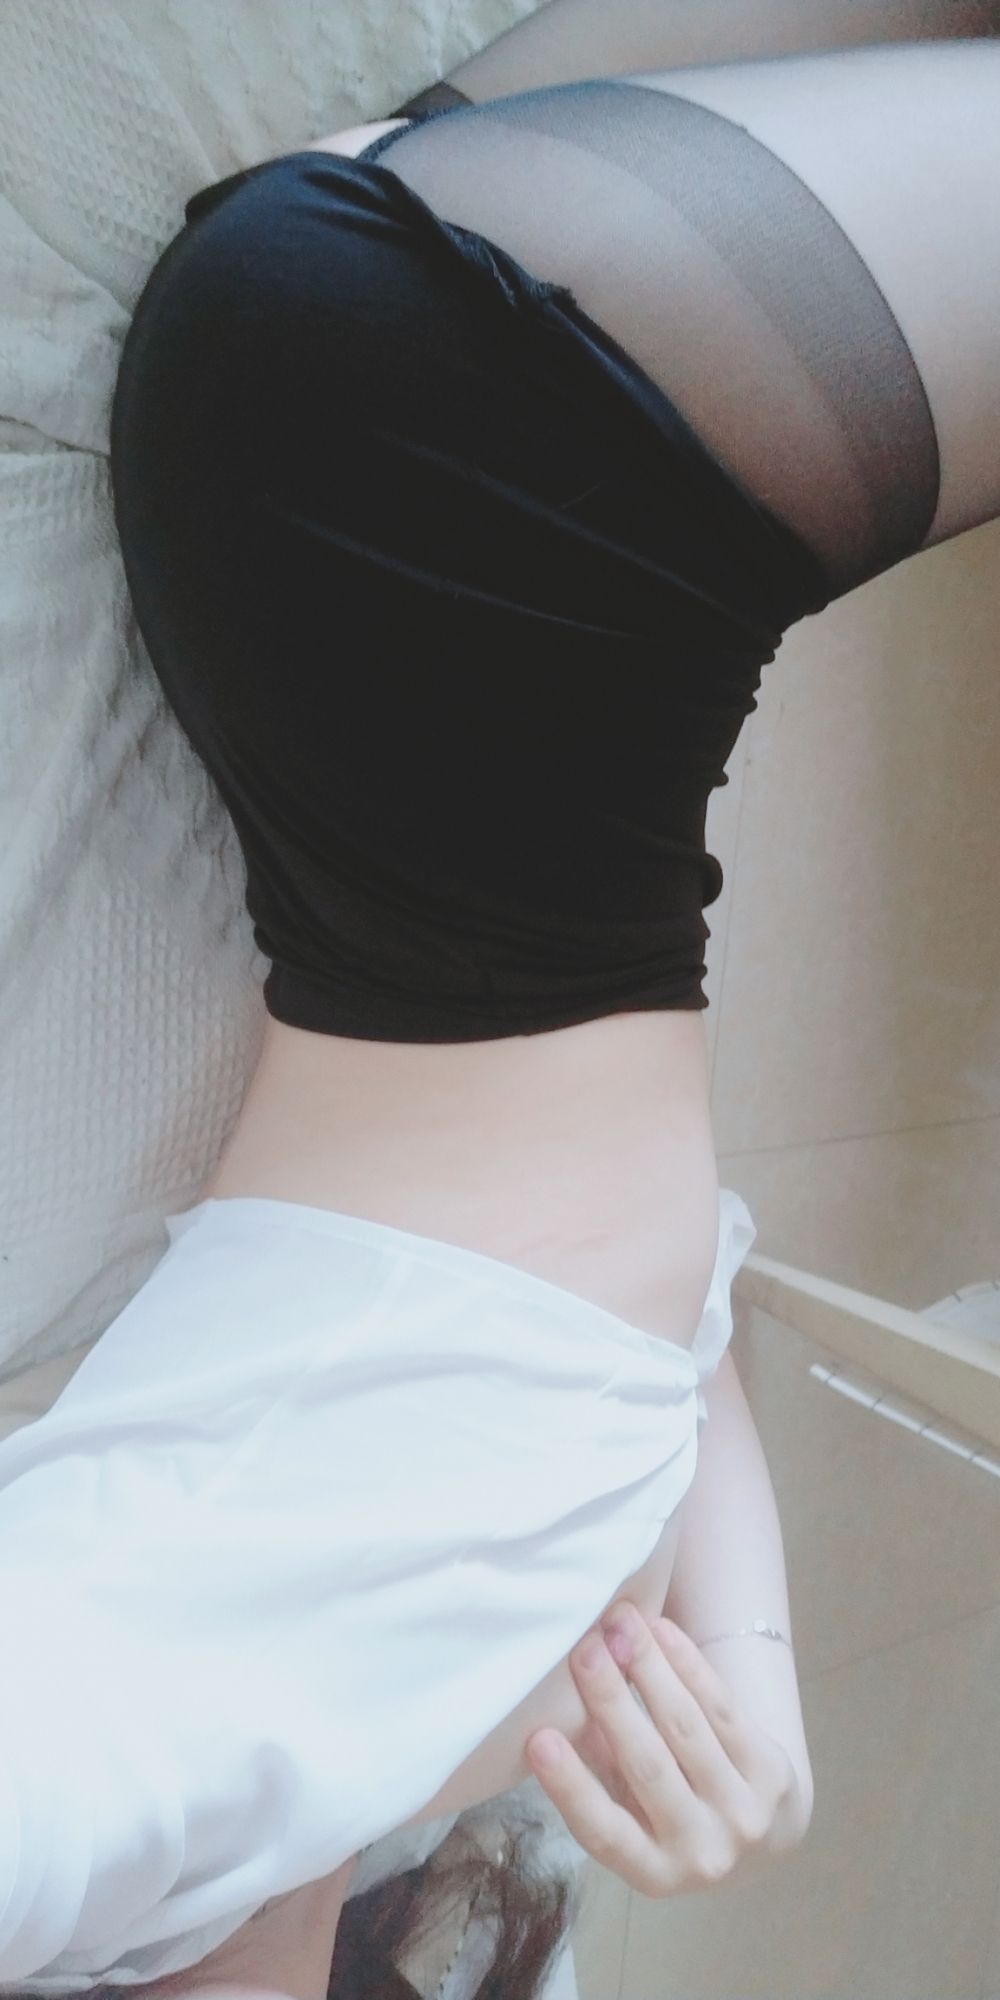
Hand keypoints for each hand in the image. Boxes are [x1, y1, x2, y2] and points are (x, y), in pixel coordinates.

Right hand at [525, 1601, 809, 1898]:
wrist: (764, 1836)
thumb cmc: (672, 1816)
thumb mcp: (633, 1814)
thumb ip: (600, 1769)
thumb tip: (557, 1708)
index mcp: (653, 1874)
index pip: (605, 1832)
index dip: (571, 1787)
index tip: (538, 1738)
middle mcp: (702, 1854)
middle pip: (649, 1767)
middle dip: (613, 1702)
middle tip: (583, 1649)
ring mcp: (744, 1814)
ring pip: (687, 1727)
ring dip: (649, 1667)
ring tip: (619, 1621)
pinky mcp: (773, 1774)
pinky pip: (723, 1707)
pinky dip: (688, 1664)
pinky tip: (661, 1629)